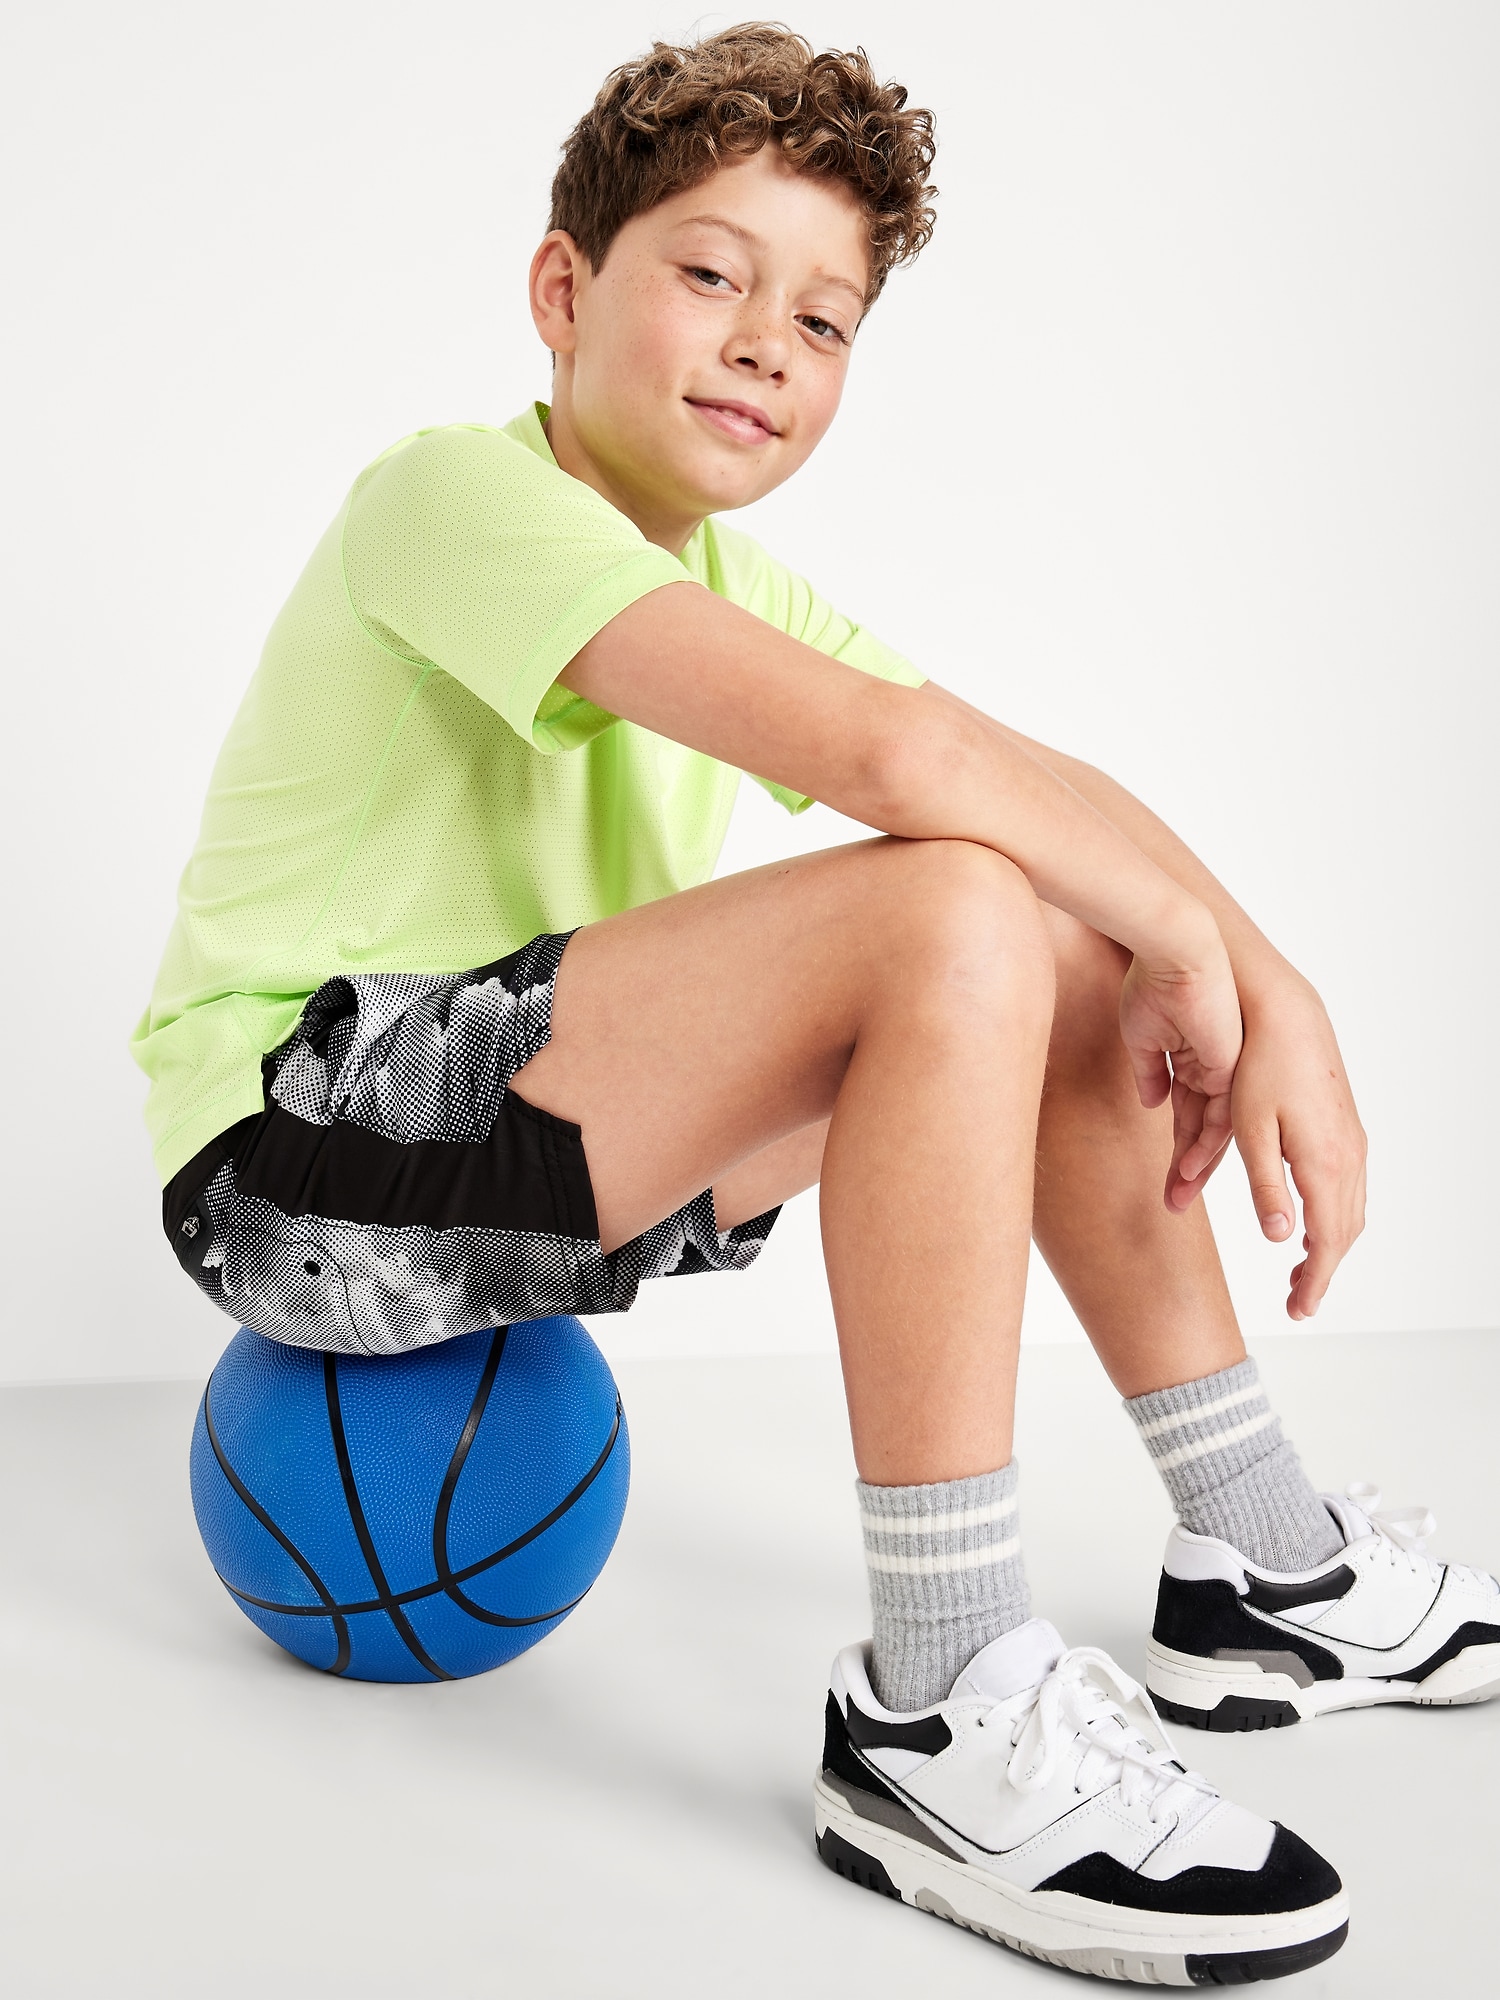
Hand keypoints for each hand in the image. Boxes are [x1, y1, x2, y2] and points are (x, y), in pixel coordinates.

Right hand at [1119, 926, 1243, 1202]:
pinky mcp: (1230, 1070)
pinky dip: (1204, 1145)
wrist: (1175, 953)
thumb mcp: (1142, 1036)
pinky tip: (1188, 1168)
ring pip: (1214, 1131)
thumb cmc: (1152, 983)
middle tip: (1173, 1203)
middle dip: (1188, 1169)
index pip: (1187, 1114)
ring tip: (1177, 1198)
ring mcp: (1226, 1072)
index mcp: (1194, 1060)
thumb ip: (1150, 1072)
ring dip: (1195, 1166)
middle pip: (1203, 1130)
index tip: (1167, 1178)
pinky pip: (1221, 1117)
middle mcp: (1214, 1071)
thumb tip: (1154, 1102)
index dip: (1177, 1146)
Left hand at [1225, 975, 1366, 1318]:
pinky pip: (1350, 1187)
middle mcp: (1349, 1156)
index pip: (1325, 1242)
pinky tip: (1312, 1218)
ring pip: (1351, 1210)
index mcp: (1324, 1165)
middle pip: (1343, 1233)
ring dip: (1330, 1244)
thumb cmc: (1258, 1069)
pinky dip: (1334, 1216)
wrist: (1284, 1014)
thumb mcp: (1249, 1131)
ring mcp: (1353, 1141)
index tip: (1298, 1310)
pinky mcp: (1347, 1127)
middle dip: (1322, 1270)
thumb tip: (1281, 1238)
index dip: (1313, 1281)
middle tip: (1297, 1300)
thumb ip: (1267, 1188)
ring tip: (1301, 1269)